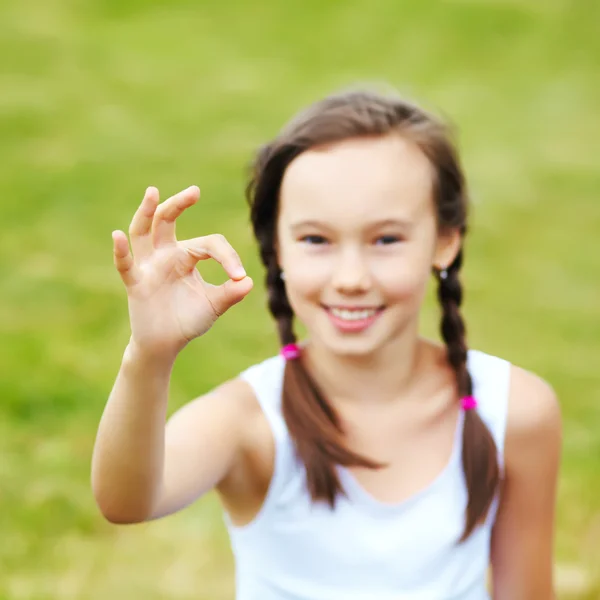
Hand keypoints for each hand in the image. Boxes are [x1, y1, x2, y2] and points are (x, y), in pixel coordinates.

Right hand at [112, 186, 252, 356]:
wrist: (166, 345)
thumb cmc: (189, 320)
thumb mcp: (214, 305)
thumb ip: (230, 294)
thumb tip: (247, 281)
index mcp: (187, 257)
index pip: (209, 244)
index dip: (227, 257)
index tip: (238, 276)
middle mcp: (165, 255)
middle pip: (167, 220)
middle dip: (179, 204)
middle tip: (195, 191)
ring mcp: (148, 267)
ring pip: (143, 232)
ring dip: (147, 212)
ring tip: (153, 192)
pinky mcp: (136, 283)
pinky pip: (126, 265)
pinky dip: (120, 251)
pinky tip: (117, 235)